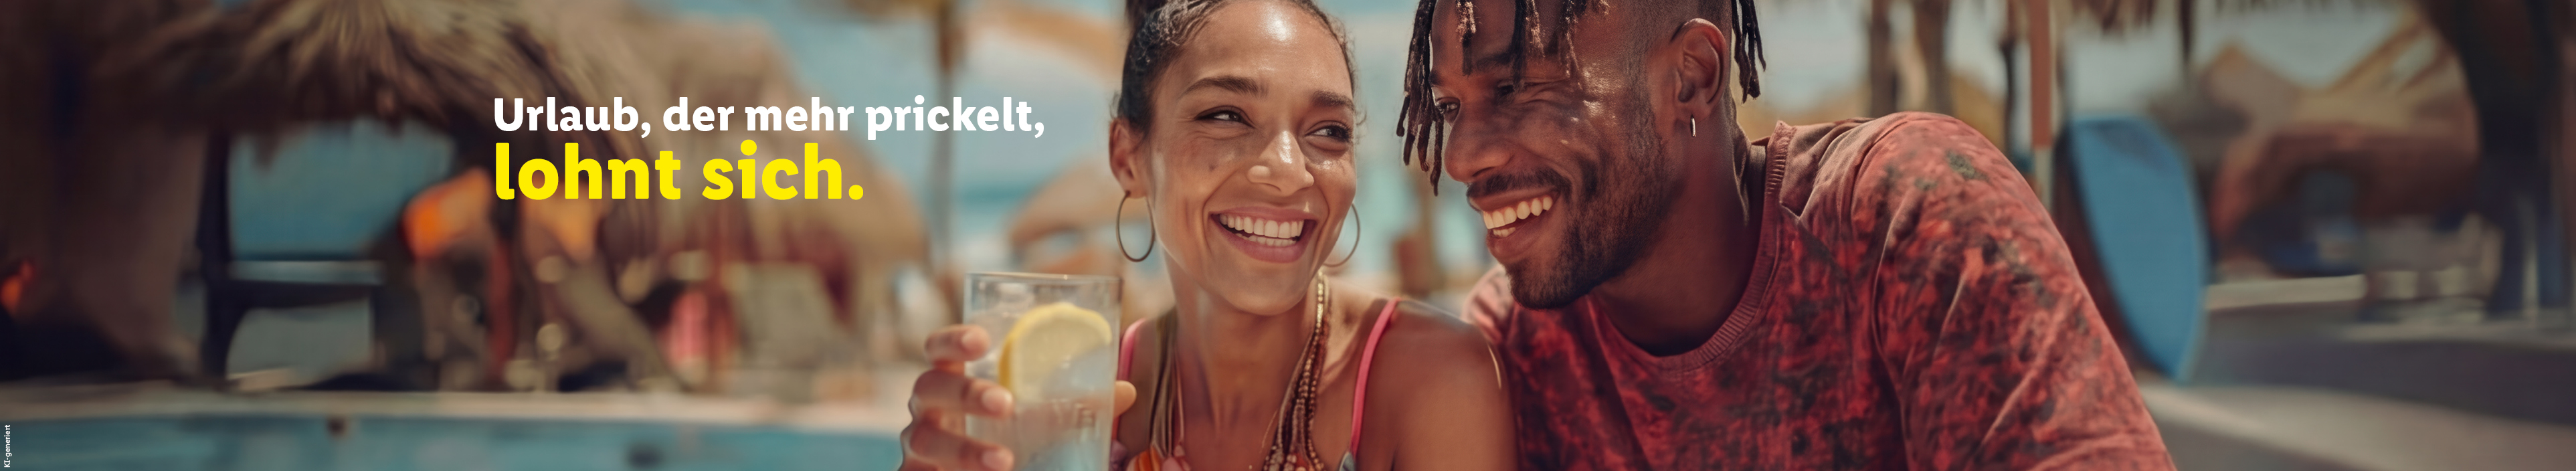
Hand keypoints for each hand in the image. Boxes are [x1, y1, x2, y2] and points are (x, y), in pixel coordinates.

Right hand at [899, 325, 1136, 470]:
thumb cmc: (1009, 438)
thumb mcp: (1043, 421)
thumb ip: (1075, 406)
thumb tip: (1125, 391)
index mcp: (954, 379)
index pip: (939, 348)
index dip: (954, 339)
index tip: (982, 339)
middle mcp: (929, 407)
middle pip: (928, 386)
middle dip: (965, 392)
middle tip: (1005, 403)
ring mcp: (918, 445)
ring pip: (924, 438)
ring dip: (963, 448)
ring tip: (1004, 460)